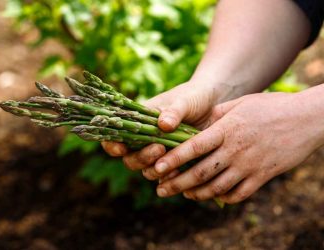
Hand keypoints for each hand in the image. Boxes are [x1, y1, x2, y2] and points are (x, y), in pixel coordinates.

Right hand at [101, 81, 216, 178]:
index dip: (112, 145)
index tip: (121, 148)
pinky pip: (166, 175)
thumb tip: (163, 124)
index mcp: (138, 121)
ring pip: (146, 170)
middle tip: (159, 148)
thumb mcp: (184, 100)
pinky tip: (180, 173)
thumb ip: (174, 111)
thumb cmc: (193, 97)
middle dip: (140, 158)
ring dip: (154, 168)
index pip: (115, 136)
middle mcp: (144, 139)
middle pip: (130, 158)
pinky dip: (170, 178)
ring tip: (171, 158)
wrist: (213, 105)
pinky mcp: (174, 162)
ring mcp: (159, 153)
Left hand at [155, 92, 323, 203]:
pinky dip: (223, 197)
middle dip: (177, 183)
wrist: (307, 118)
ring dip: (197, 193)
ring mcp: (250, 165)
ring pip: (217, 186)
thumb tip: (196, 123)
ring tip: (184, 194)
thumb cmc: (271, 107)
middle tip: (160, 189)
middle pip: (201, 171)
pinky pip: (240, 194)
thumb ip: (217, 115)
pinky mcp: (264, 176)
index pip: (193, 147)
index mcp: (227, 129)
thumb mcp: (240, 104)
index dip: (174, 159)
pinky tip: (212, 195)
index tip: (157, 168)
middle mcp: (235, 149)